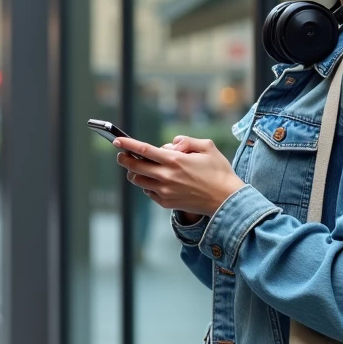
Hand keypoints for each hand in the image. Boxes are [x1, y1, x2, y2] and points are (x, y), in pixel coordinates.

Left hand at [115, 136, 244, 217]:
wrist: (226, 200)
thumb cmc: (218, 171)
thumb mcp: (207, 147)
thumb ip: (186, 141)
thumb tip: (170, 144)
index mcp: (175, 160)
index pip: (144, 150)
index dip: (127, 144)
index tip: (116, 141)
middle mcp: (167, 176)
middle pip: (135, 166)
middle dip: (124, 158)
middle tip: (121, 154)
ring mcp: (165, 191)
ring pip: (138, 180)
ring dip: (134, 172)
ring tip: (138, 167)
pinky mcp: (166, 203)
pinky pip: (148, 192)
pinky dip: (146, 184)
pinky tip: (153, 180)